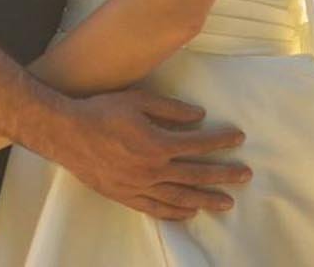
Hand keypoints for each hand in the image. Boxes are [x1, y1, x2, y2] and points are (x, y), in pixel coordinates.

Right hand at [53, 89, 248, 220]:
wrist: (67, 134)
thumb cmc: (101, 112)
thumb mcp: (137, 100)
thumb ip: (170, 108)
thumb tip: (198, 115)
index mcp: (157, 144)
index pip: (198, 144)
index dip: (221, 141)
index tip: (238, 138)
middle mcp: (153, 170)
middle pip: (196, 174)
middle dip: (224, 174)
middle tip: (246, 175)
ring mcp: (140, 186)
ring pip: (180, 196)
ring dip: (206, 199)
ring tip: (227, 203)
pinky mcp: (126, 196)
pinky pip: (157, 209)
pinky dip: (176, 213)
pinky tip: (189, 213)